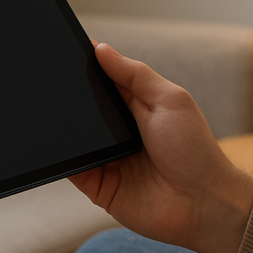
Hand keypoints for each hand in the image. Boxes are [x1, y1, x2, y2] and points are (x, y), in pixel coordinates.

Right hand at [69, 43, 252, 252]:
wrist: (205, 204)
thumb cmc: (195, 150)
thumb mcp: (170, 100)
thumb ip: (135, 75)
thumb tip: (101, 48)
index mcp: (138, 108)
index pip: (106, 82)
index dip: (88, 67)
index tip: (66, 49)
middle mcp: (121, 133)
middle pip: (86, 110)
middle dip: (70, 97)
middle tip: (51, 81)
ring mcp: (109, 159)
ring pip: (75, 139)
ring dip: (63, 128)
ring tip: (47, 112)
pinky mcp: (99, 187)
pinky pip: (72, 170)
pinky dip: (62, 160)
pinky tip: (54, 148)